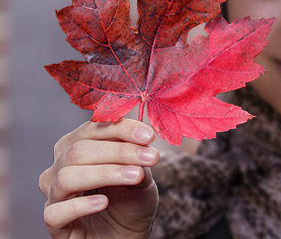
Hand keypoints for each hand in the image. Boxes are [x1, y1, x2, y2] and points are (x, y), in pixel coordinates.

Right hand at [39, 119, 159, 237]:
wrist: (127, 235)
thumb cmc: (130, 200)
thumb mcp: (140, 173)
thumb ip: (137, 156)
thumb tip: (143, 139)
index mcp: (77, 146)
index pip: (93, 129)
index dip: (121, 128)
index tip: (149, 136)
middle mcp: (60, 167)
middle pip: (79, 151)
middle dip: (119, 151)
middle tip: (150, 157)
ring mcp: (54, 195)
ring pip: (67, 177)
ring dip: (105, 173)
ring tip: (135, 175)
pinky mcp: (54, 223)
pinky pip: (56, 212)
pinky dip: (81, 205)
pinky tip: (104, 202)